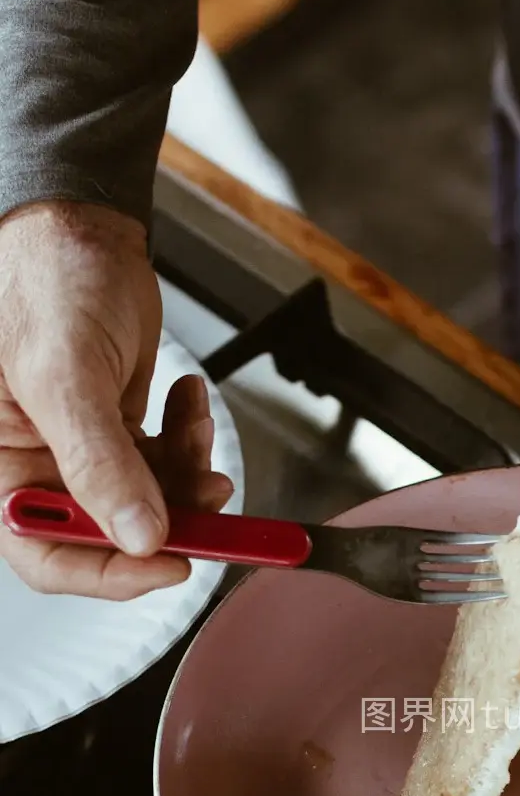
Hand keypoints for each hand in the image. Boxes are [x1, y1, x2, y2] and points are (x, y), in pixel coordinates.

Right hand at [0, 200, 232, 598]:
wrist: (78, 221)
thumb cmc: (44, 276)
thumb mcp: (64, 372)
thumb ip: (99, 461)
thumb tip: (139, 536)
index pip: (44, 554)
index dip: (108, 573)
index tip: (172, 563)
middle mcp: (34, 466)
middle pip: (106, 534)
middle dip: (166, 518)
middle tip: (210, 500)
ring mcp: (77, 451)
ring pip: (146, 502)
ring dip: (186, 477)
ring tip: (198, 431)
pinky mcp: (113, 430)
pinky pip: (161, 463)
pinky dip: (186, 440)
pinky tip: (187, 400)